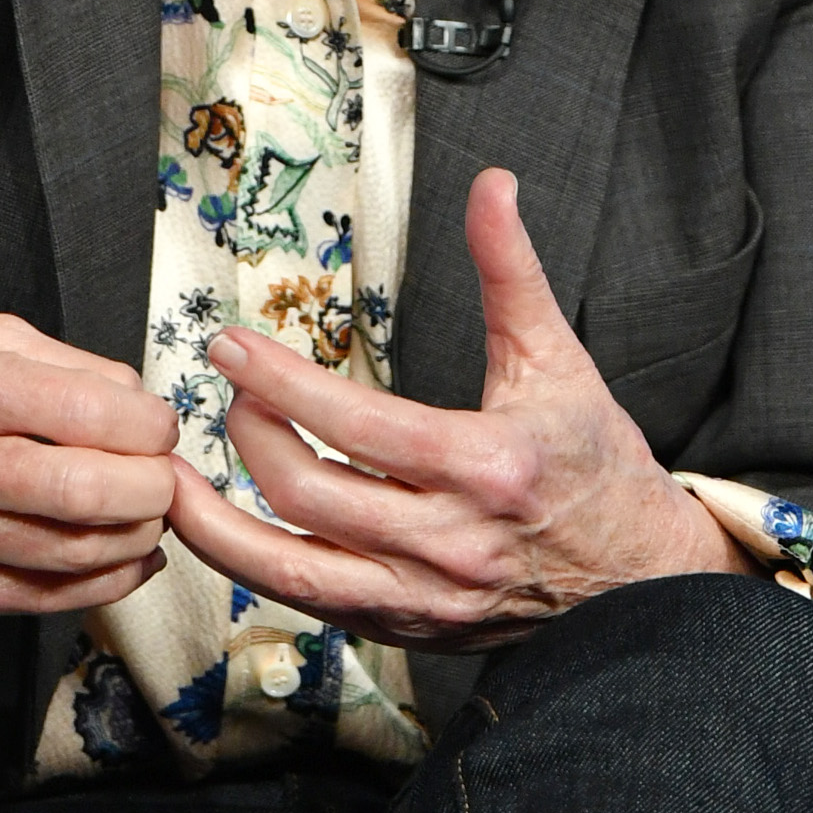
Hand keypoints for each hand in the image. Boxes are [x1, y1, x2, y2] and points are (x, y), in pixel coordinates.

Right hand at [0, 316, 178, 618]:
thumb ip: (54, 364)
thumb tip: (138, 405)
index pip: (87, 412)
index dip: (148, 426)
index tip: (157, 426)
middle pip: (86, 492)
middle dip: (153, 489)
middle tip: (167, 478)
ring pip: (70, 553)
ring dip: (135, 538)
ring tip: (149, 515)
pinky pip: (35, 597)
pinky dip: (98, 584)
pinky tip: (123, 560)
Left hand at [169, 166, 745, 644]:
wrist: (640, 581)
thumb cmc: (598, 467)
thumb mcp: (558, 360)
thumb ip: (511, 270)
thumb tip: (492, 186)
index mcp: (487, 466)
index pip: (358, 424)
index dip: (281, 383)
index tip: (230, 348)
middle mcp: (450, 541)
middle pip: (311, 491)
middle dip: (250, 432)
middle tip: (227, 390)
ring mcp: (422, 594)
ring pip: (289, 570)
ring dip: (217, 523)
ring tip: (172, 478)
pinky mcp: (404, 627)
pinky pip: (307, 605)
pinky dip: (252, 568)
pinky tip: (220, 530)